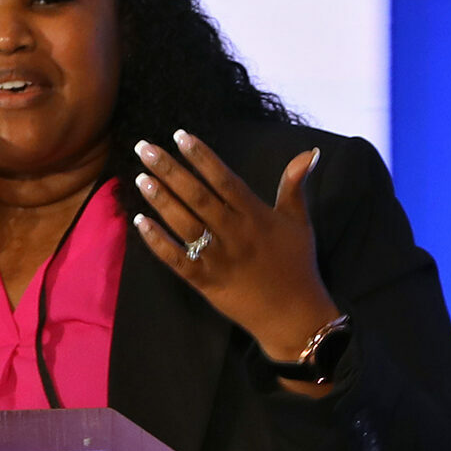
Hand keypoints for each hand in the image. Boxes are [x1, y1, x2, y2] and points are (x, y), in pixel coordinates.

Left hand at [132, 131, 340, 373]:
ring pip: (184, 224)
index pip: (223, 178)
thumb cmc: (297, 264)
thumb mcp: (299, 221)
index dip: (201, 156)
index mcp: (255, 214)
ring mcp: (218, 258)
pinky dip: (157, 242)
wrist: (294, 315)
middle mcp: (234, 233)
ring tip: (140, 177)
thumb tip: (312, 151)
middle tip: (144, 148)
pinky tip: (139, 222)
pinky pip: (176, 259)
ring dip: (161, 200)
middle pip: (197, 196)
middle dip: (169, 170)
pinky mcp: (206, 281)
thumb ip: (295, 185)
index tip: (179, 135)